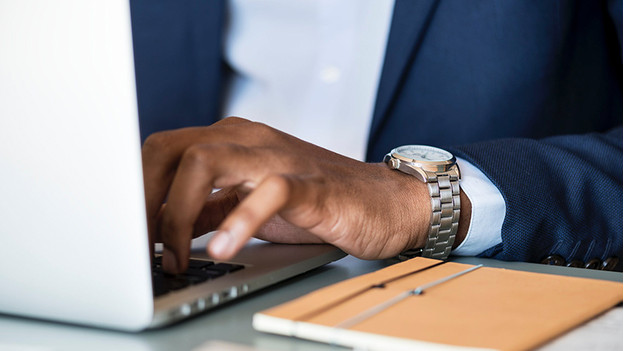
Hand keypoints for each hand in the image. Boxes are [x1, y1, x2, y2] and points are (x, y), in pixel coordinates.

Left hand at [142, 117, 468, 273]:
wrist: (381, 203)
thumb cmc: (315, 205)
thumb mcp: (246, 206)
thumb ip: (205, 210)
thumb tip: (156, 233)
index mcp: (229, 142)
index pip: (161, 152)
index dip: (134, 192)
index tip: (123, 236)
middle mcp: (247, 139)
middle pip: (171, 149)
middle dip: (144, 200)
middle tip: (139, 248)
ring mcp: (277, 157)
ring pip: (206, 161)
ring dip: (177, 212)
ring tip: (174, 258)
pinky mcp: (309, 184)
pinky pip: (267, 192)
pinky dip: (239, 220)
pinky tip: (221, 249)